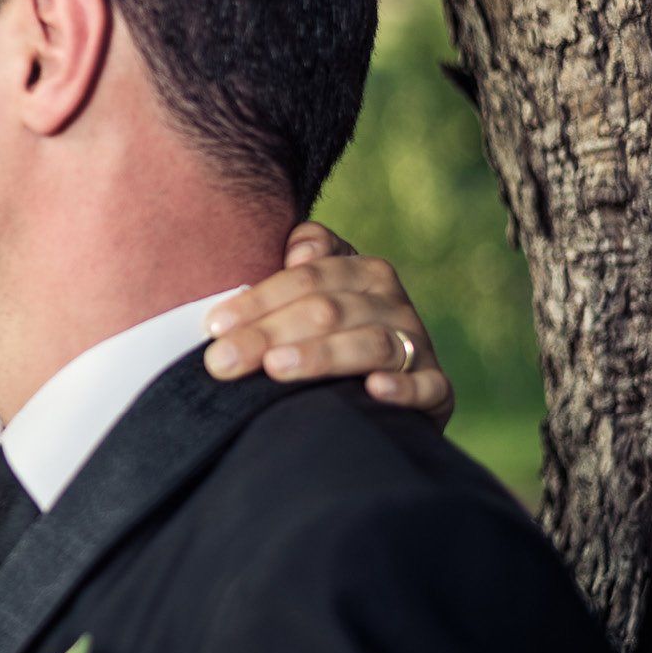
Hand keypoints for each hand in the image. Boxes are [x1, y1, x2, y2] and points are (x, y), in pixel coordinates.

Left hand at [199, 222, 453, 428]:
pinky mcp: (438, 390)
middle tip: (223, 361)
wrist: (379, 400)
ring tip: (277, 368)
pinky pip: (428, 386)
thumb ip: (297, 268)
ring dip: (322, 356)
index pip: (306, 278)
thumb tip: (297, 252)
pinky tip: (374, 390)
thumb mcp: (310, 297)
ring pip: (370, 344)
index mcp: (362, 272)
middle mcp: (393, 303)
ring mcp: (417, 345)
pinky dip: (404, 388)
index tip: (214, 326)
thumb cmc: (326, 339)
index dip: (258, 300)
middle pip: (327, 311)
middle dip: (269, 334)